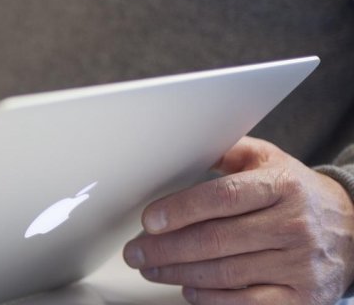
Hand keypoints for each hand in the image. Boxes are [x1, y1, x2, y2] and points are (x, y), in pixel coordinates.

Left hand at [122, 137, 353, 303]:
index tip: (149, 220)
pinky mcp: (301, 296)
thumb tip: (182, 147)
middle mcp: (294, 225)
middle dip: (165, 248)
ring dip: (178, 272)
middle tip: (135, 251)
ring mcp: (299, 264)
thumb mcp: (270, 161)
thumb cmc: (298, 194)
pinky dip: (210, 298)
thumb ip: (227, 152)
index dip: (180, 210)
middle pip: (216, 240)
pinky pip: (245, 302)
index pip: (223, 198)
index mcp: (282, 187)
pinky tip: (188, 288)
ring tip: (151, 268)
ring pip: (225, 273)